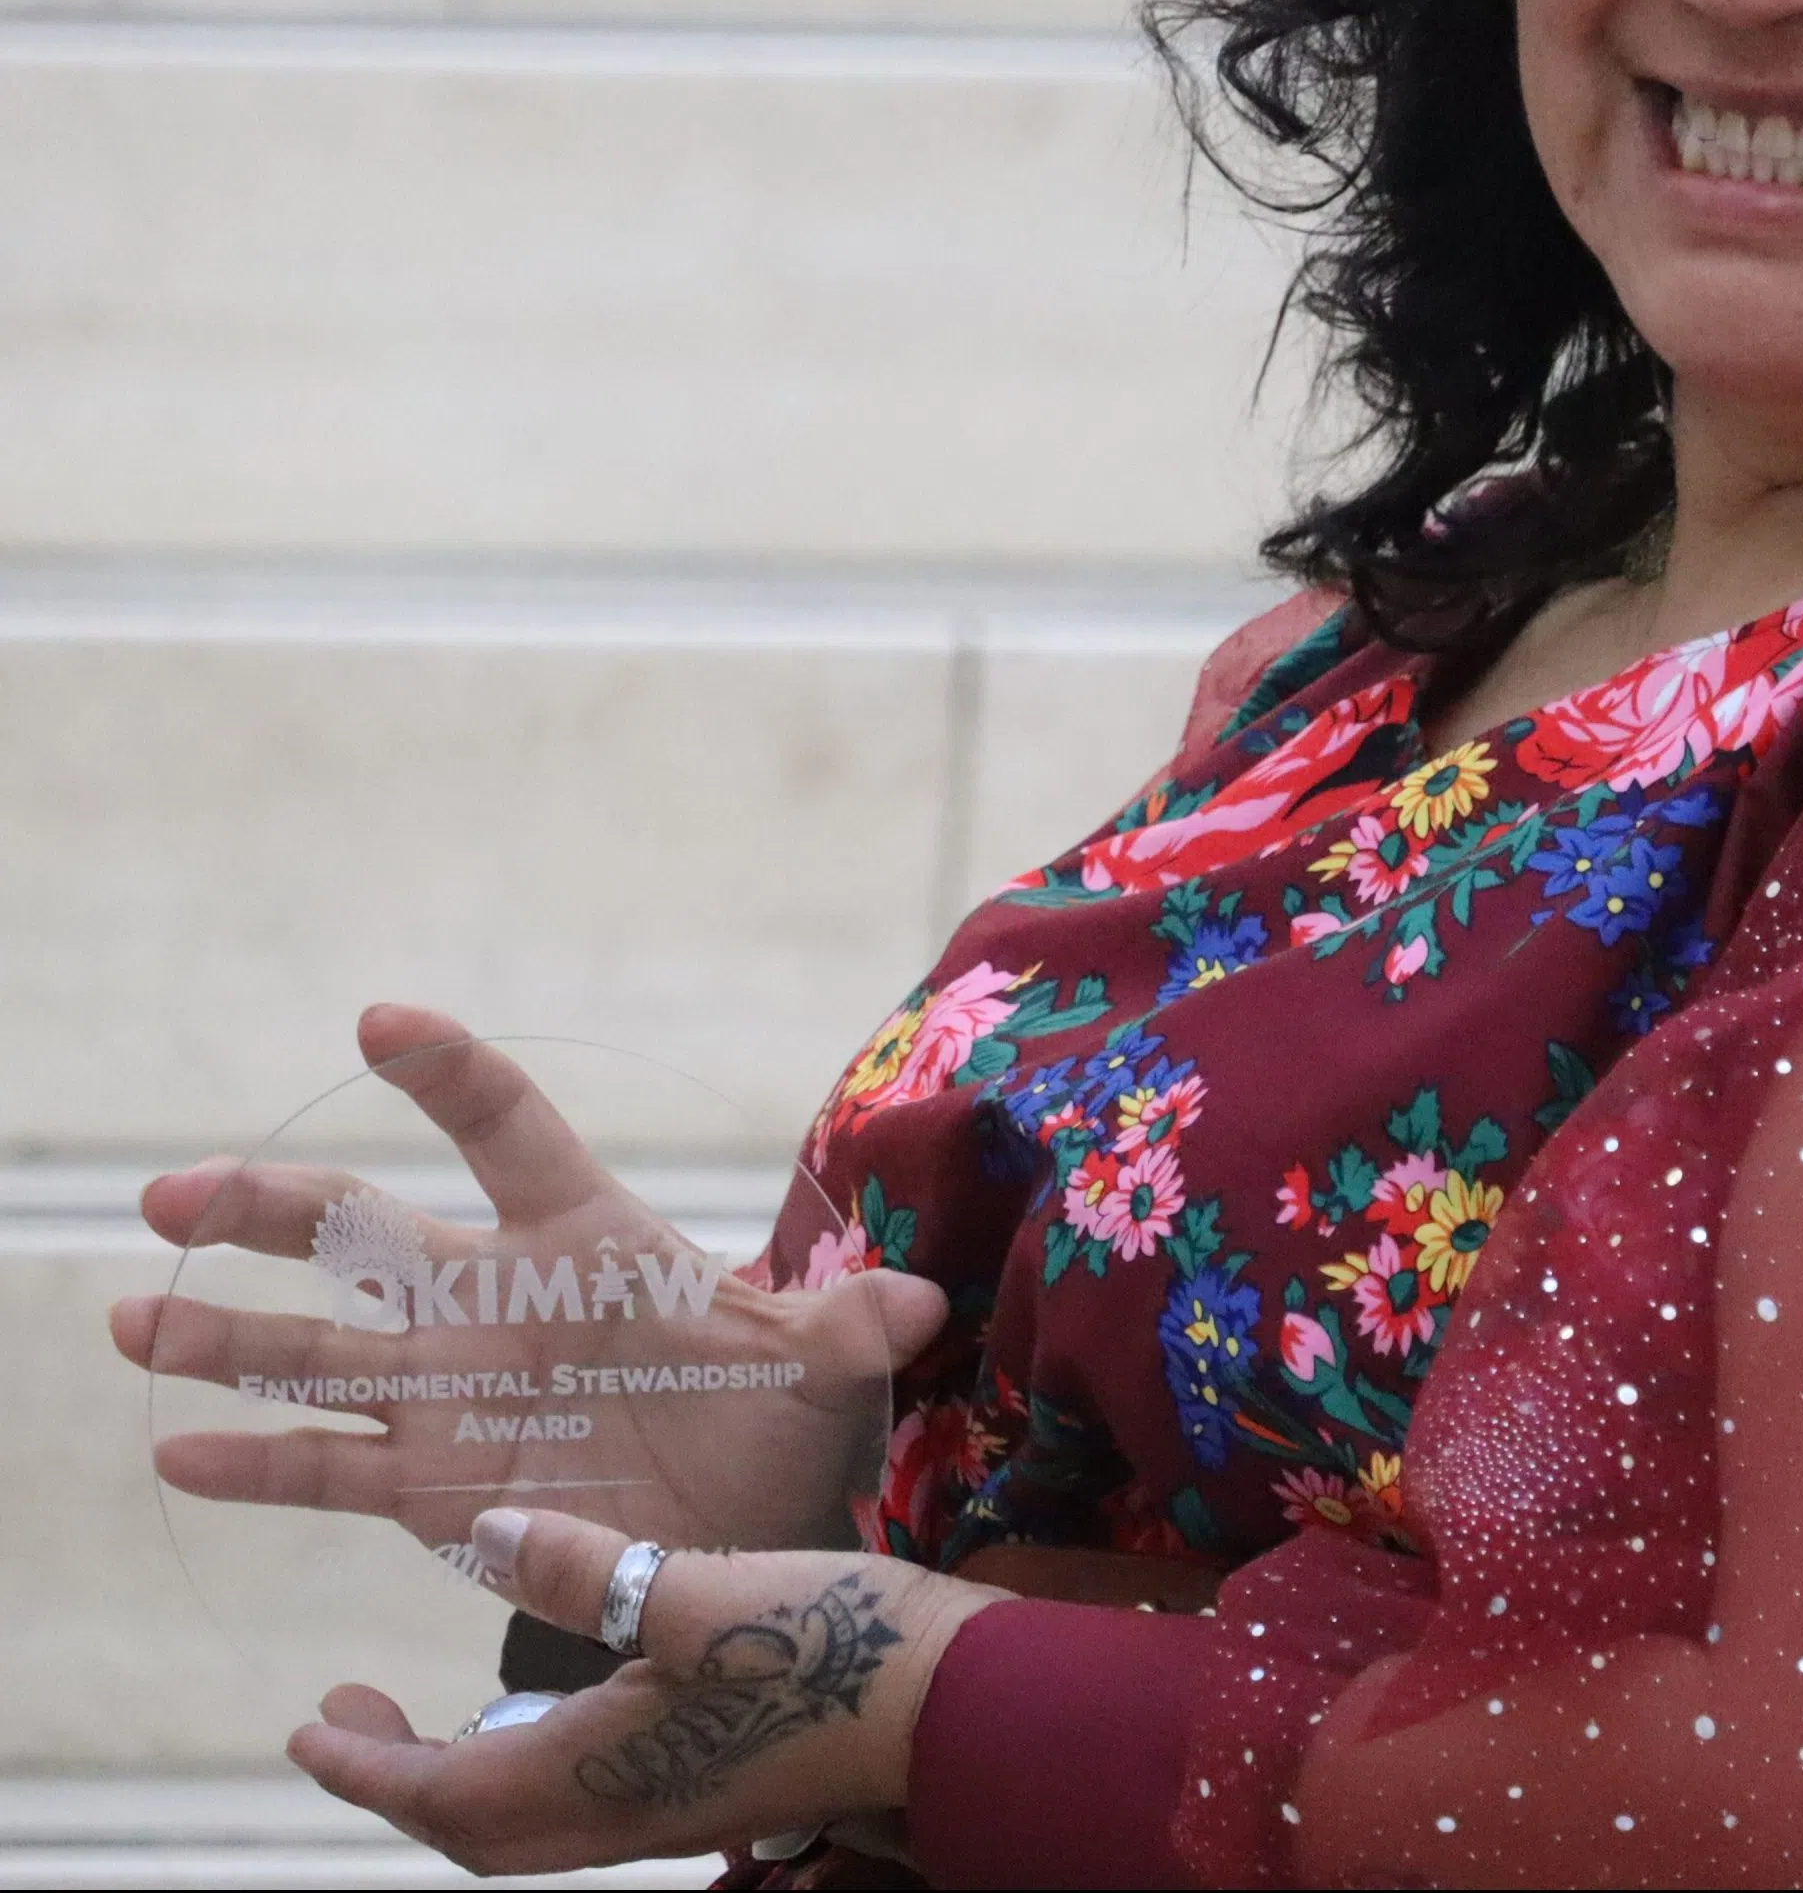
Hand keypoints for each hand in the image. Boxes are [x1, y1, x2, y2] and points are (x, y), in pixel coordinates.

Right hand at [111, 1004, 943, 1555]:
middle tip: (171, 1191)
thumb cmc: (780, 1422)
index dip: (452, 1075)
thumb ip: (854, 1325)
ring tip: (132, 1311)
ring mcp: (450, 1390)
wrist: (743, 1527)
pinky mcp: (429, 1483)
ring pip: (316, 1348)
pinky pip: (324, 1466)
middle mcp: (496, 1299)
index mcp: (588, 1237)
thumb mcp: (826, 1368)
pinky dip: (252, 1461)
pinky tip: (173, 1452)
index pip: (511, 1129)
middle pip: (367, 1234)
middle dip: (273, 1208)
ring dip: (224, 1332)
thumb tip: (925, 1301)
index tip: (382, 1020)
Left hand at [290, 1506, 1006, 1872]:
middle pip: (474, 1826)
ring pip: (529, 1821)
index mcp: (595, 1770)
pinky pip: (586, 1803)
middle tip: (355, 1718)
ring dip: (467, 1777)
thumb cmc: (827, 1643)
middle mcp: (617, 1812)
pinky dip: (538, 1764)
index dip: (363, 1767)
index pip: (441, 1792)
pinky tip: (574, 1700)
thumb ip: (588, 1567)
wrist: (952, 1705)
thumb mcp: (702, 1587)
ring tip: (447, 1713)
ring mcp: (668, 1812)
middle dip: (401, 1781)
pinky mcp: (710, 1793)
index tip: (310, 1724)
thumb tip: (484, 1533)